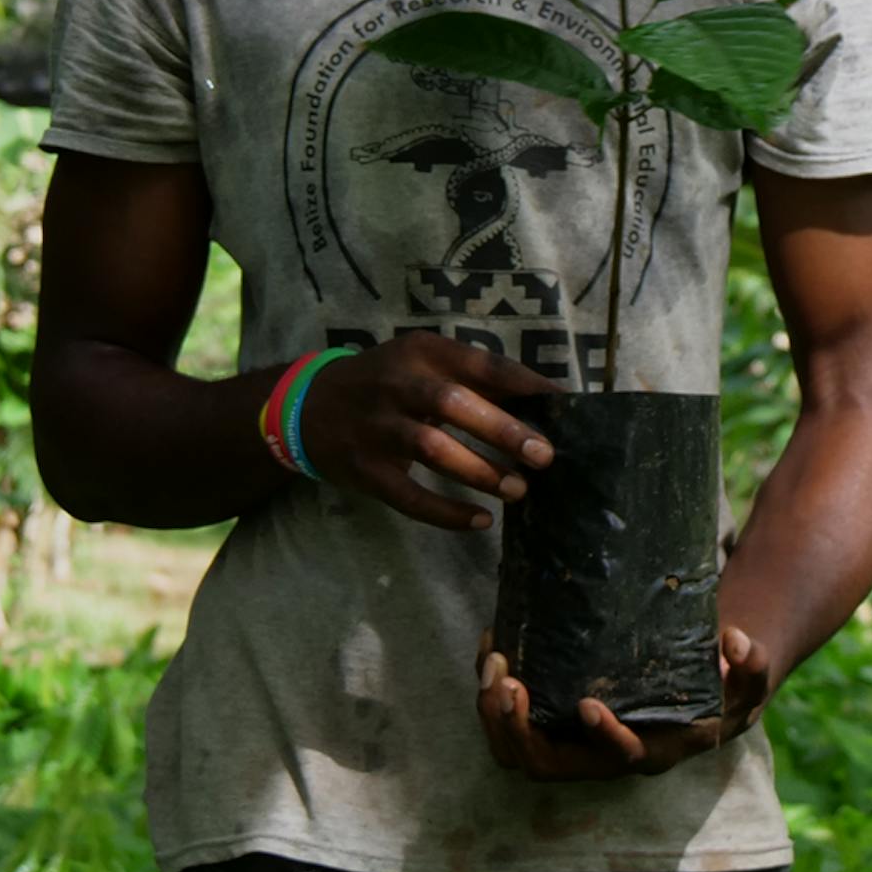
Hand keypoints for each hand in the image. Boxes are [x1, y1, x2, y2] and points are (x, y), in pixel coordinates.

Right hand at [291, 335, 555, 530]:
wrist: (306, 406)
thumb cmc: (386, 383)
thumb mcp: (422, 363)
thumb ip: (473, 379)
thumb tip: (543, 404)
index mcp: (421, 351)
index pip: (482, 364)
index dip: (526, 386)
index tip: (565, 408)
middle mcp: (397, 383)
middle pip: (453, 403)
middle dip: (502, 430)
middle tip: (543, 456)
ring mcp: (376, 427)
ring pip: (431, 449)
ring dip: (479, 472)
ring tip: (517, 490)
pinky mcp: (365, 469)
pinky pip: (409, 496)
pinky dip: (446, 512)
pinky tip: (480, 521)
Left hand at [475, 623, 778, 780]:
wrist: (700, 699)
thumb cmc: (724, 690)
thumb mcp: (747, 681)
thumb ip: (752, 664)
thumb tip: (735, 641)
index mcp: (655, 749)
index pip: (624, 758)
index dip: (603, 738)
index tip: (587, 704)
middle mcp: (608, 759)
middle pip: (550, 766)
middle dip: (520, 730)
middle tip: (507, 680)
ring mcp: (577, 750)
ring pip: (521, 756)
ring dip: (496, 718)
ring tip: (491, 663)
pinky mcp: (556, 731)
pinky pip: (512, 730)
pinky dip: (493, 700)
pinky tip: (491, 650)